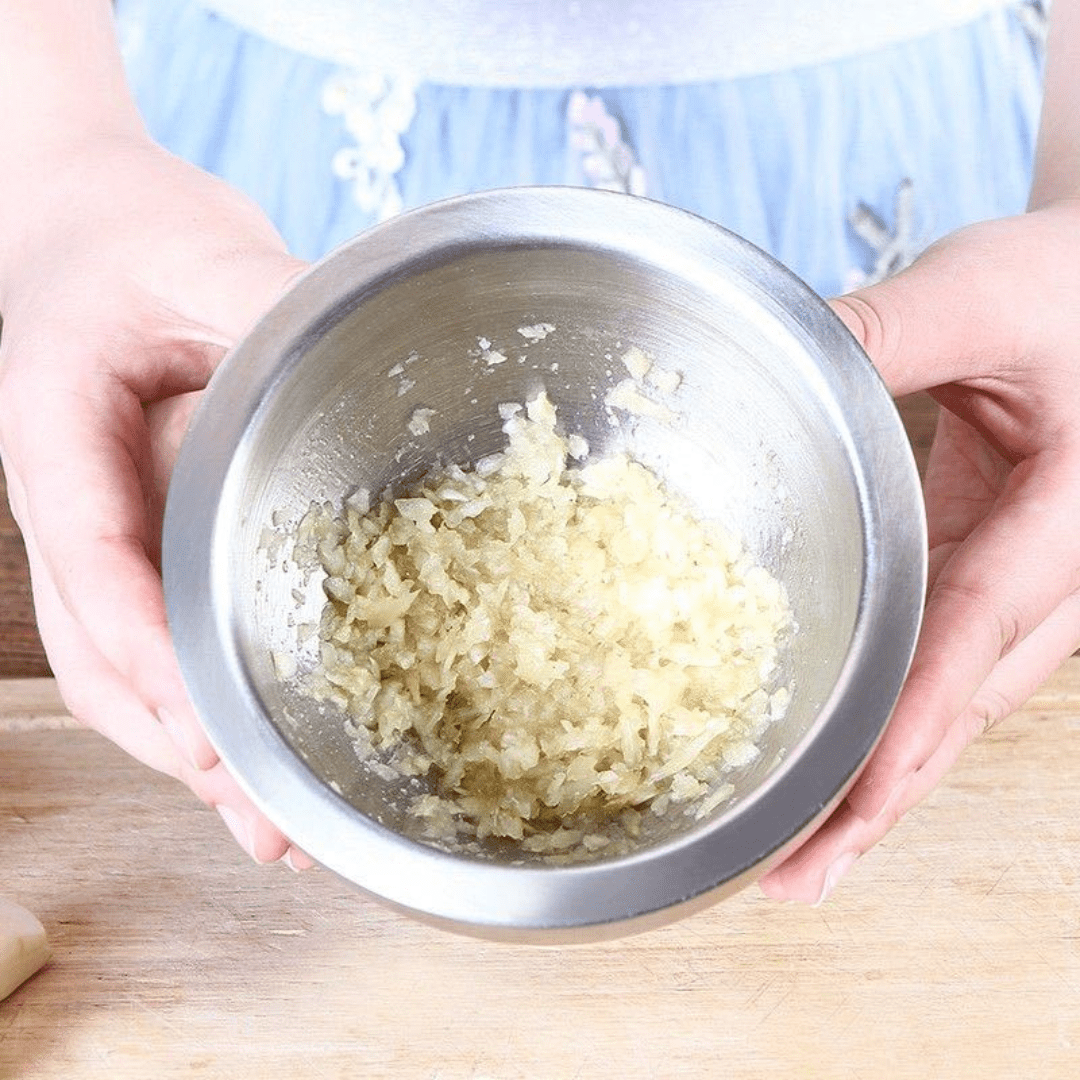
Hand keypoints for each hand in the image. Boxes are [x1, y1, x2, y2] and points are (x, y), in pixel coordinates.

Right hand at [0, 134, 309, 865]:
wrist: (88, 226)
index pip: (85, 545)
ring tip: (270, 831)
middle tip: (260, 812)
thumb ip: (262, 305)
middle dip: (175, 731)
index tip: (200, 720)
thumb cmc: (130, 234)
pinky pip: (153, 642)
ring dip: (187, 750)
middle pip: (95, 644)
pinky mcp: (144, 540)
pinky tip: (256, 763)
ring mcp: (102, 531)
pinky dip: (199, 709)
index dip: (138, 638)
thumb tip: (368, 366)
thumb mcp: (197, 252)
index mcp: (56, 425)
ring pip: (117, 666)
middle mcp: (70, 498)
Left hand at [761, 200, 1079, 901]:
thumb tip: (777, 369)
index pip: (980, 635)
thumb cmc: (1070, 285)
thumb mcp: (986, 291)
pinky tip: (832, 754)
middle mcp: (1059, 577)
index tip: (855, 802)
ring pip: (952, 702)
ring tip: (800, 855)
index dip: (914, 722)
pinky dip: (885, 716)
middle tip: (795, 875)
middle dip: (882, 795)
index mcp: (1071, 523)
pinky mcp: (988, 573)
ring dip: (879, 778)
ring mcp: (1026, 586)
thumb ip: (889, 331)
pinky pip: (937, 662)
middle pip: (963, 706)